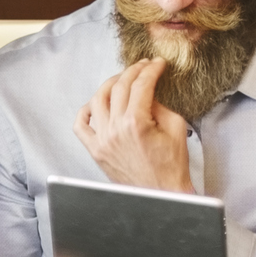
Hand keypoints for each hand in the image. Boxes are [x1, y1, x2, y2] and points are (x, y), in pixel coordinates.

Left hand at [75, 59, 193, 193]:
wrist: (159, 193)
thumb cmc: (170, 164)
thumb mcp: (175, 127)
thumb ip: (160, 104)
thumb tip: (148, 90)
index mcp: (135, 123)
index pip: (140, 85)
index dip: (150, 70)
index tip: (157, 63)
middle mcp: (114, 130)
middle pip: (118, 88)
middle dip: (132, 71)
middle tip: (142, 66)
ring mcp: (101, 140)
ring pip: (97, 101)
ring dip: (109, 85)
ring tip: (122, 79)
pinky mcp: (95, 150)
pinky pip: (80, 126)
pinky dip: (85, 110)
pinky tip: (96, 103)